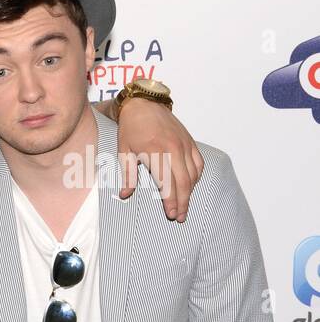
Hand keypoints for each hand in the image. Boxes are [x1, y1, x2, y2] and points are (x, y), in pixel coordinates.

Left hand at [115, 99, 202, 221]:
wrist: (144, 104)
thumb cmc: (130, 129)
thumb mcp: (124, 152)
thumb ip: (127, 175)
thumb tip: (125, 195)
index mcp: (156, 153)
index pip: (167, 183)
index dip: (170, 201)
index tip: (171, 215)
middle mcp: (174, 149)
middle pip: (184, 182)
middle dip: (182, 202)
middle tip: (180, 217)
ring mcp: (184, 145)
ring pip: (193, 174)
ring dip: (190, 192)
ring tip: (184, 206)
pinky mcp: (190, 142)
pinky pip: (198, 163)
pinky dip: (196, 177)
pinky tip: (190, 186)